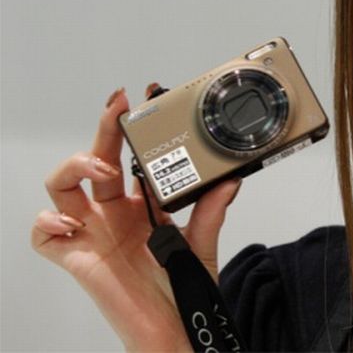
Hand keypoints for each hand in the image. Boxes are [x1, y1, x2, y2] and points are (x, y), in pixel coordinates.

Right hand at [31, 87, 241, 350]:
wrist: (173, 330)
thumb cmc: (182, 288)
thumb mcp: (202, 243)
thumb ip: (212, 211)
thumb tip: (231, 179)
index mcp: (141, 204)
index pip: (131, 158)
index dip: (134, 130)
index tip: (147, 99)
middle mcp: (114, 212)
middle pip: (98, 159)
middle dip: (105, 129)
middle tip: (119, 106)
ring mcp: (93, 232)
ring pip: (63, 186)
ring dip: (75, 166)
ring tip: (101, 165)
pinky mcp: (77, 258)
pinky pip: (44, 235)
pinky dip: (46, 223)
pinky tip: (70, 221)